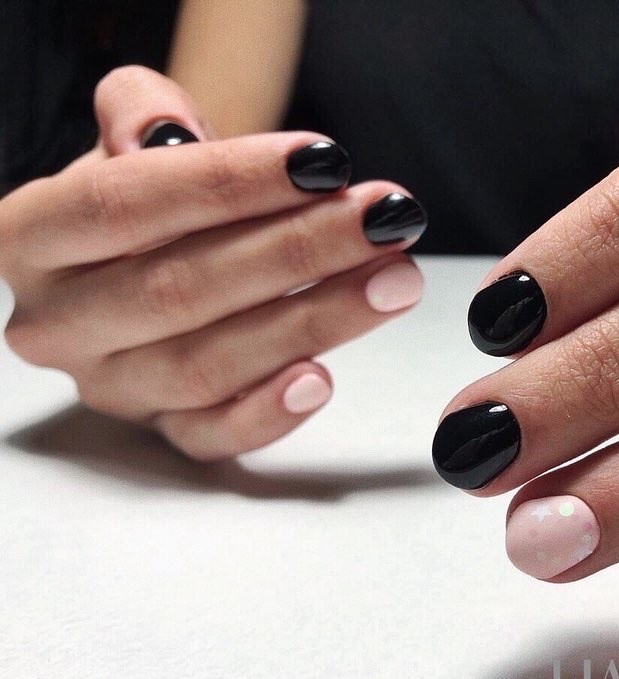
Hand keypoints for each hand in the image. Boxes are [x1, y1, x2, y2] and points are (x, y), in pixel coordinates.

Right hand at [1, 67, 426, 459]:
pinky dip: (268, 414)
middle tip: (383, 221)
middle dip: (296, 250)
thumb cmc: (156, 196)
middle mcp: (59, 323)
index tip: (324, 162)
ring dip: (313, 320)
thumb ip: (141, 113)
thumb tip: (162, 132)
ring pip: (207, 363)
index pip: (122, 205)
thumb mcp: (136, 139)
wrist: (155, 254)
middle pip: (178, 289)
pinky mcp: (163, 430)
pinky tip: (323, 379)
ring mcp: (111, 385)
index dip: (229, 182)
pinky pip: (211, 437)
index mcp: (32, 239)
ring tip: (394, 279)